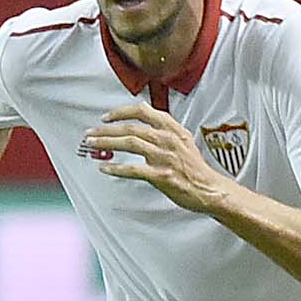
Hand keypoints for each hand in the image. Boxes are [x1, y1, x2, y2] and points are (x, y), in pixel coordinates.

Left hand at [80, 102, 226, 212]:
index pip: (143, 111)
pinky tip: (104, 168)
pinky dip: (116, 168)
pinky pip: (133, 169)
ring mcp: (164, 157)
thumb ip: (164, 130)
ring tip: (92, 145)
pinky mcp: (161, 175)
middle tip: (90, 133)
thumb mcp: (183, 141)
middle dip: (106, 130)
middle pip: (131, 127)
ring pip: (129, 143)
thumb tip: (142, 121)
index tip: (106, 117)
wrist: (210, 189)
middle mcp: (167, 139)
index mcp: (172, 129)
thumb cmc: (195, 168)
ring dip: (107, 143)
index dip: (121, 111)